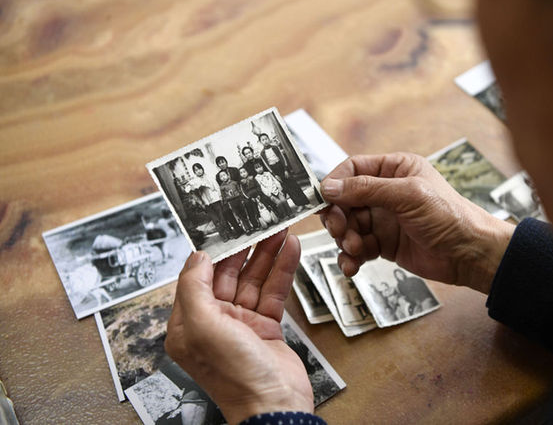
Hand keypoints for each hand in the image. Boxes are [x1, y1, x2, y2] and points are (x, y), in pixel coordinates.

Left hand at [165, 230, 313, 423]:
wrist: (275, 404)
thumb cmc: (235, 376)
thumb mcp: (202, 328)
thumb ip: (194, 288)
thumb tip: (196, 257)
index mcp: (188, 324)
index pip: (197, 277)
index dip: (213, 251)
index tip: (225, 227)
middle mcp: (213, 322)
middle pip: (229, 274)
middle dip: (245, 248)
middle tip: (259, 223)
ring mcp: (242, 323)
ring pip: (254, 279)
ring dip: (268, 254)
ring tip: (280, 229)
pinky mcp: (267, 326)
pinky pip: (273, 291)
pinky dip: (283, 270)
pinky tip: (290, 251)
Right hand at [318, 153, 514, 293]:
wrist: (470, 254)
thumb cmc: (450, 216)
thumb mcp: (408, 195)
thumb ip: (367, 189)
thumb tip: (330, 186)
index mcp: (395, 169)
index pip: (353, 169)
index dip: (335, 183)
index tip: (323, 199)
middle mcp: (387, 192)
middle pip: (345, 200)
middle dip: (338, 216)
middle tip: (339, 229)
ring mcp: (384, 219)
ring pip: (348, 226)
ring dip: (344, 239)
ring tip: (354, 249)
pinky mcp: (384, 244)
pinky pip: (357, 248)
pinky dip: (350, 257)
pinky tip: (352, 265)